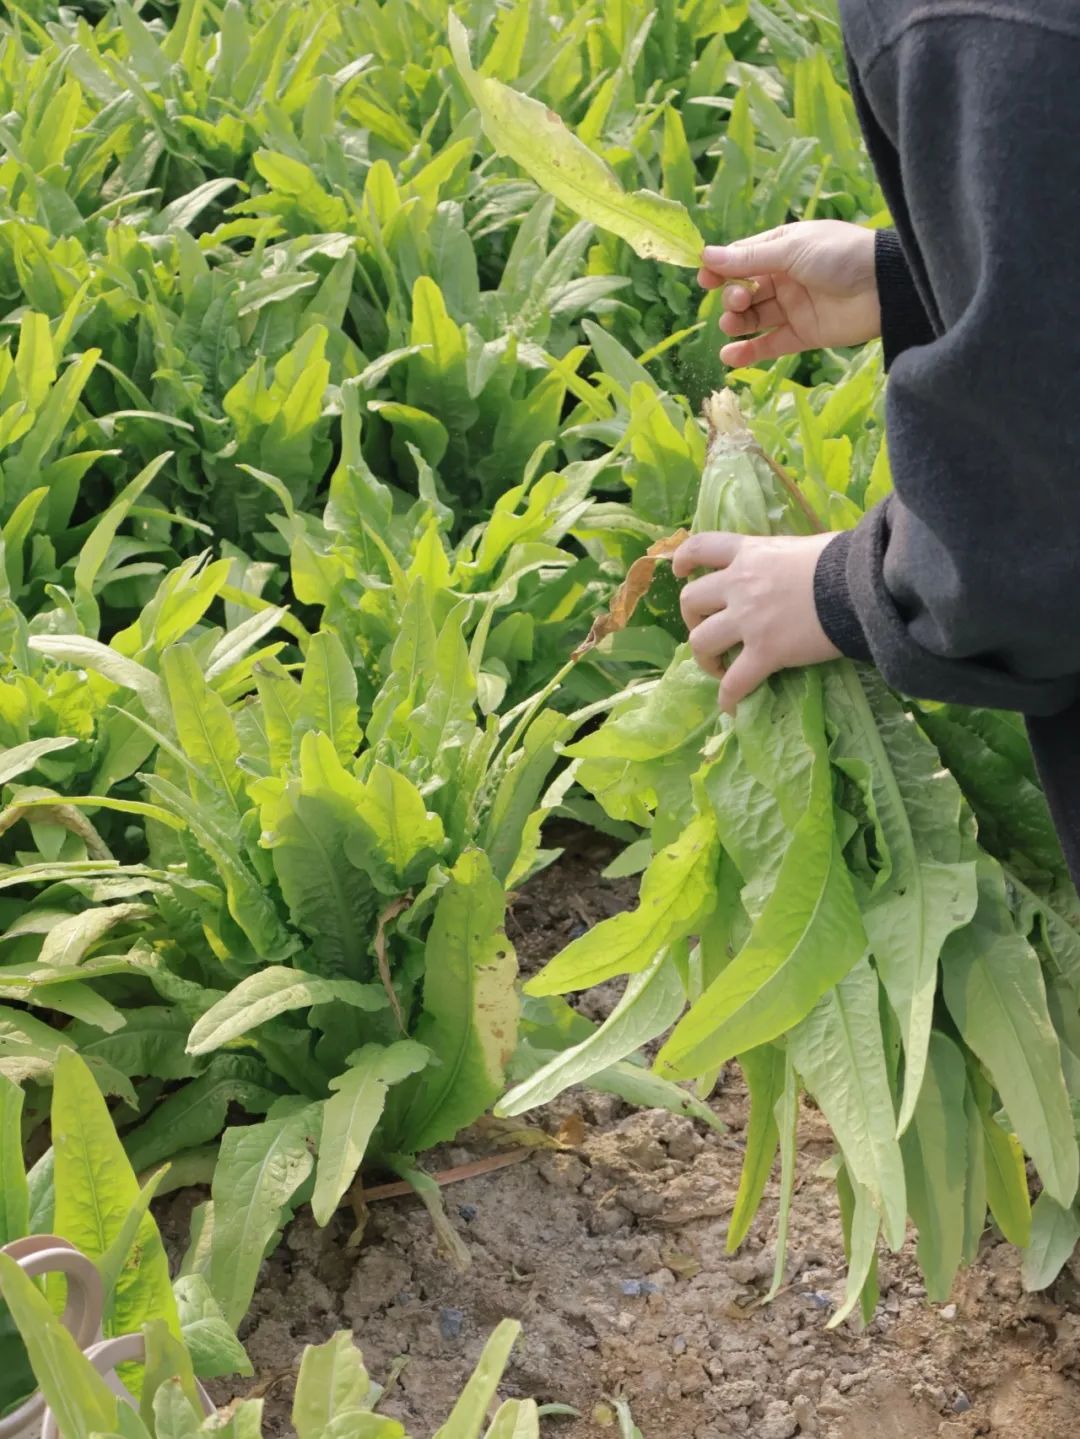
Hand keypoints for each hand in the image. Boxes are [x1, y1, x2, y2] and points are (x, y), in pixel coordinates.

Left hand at [674, 531, 840, 711]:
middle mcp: (739, 584)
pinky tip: (731, 707)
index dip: (684, 560)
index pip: (701, 547)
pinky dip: (728, 697)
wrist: (862, 585)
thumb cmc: (844, 561)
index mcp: (750, 553)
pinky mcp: (765, 652)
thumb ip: (783, 558)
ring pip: (700, 642)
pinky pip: (735, 683)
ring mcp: (748, 620)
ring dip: (705, 657)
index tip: (681, 572)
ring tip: (719, 667)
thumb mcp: (804, 546)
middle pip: (690, 601)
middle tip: (708, 629)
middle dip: (692, 618)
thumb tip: (794, 568)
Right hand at [698, 220, 879, 365]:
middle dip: (734, 297)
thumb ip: (749, 258)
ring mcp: (794, 307)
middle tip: (739, 301)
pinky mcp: (803, 334)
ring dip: (737, 322)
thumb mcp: (791, 250)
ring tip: (733, 324)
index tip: (705, 280)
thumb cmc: (839, 255)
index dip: (721, 269)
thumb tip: (706, 256)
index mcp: (782, 248)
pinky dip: (749, 351)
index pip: (742, 259)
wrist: (884, 285)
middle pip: (745, 290)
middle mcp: (785, 277)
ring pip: (755, 318)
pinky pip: (770, 344)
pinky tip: (729, 356)